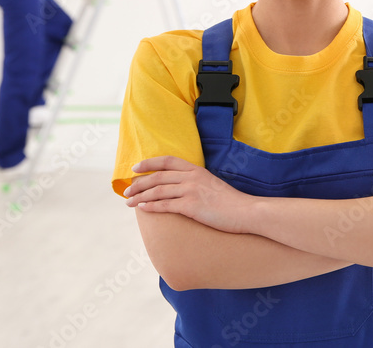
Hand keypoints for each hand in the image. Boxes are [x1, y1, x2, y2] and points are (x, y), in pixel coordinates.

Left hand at [123, 156, 254, 233]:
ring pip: (158, 191)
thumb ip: (196, 182)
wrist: (246, 211)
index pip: (167, 161)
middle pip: (158, 177)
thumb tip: (179, 187)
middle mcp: (192, 177)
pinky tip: (142, 209)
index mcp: (196, 170)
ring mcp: (191, 191)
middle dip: (139, 184)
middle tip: (127, 191)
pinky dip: (151, 207)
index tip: (135, 169)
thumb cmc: (230, 202)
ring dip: (140, 197)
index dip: (149, 163)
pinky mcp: (192, 206)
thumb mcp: (212, 184)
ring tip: (129, 202)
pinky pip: (165, 205)